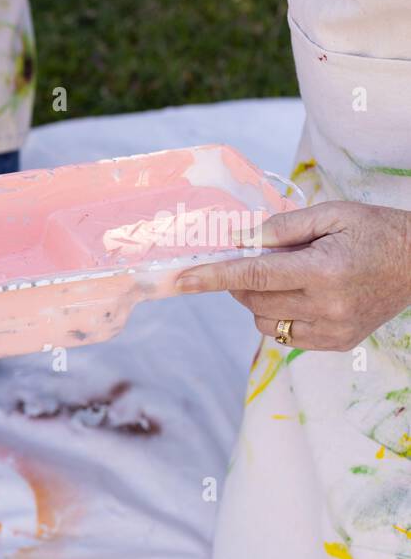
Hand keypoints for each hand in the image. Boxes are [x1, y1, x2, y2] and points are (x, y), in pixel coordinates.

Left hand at [176, 201, 410, 350]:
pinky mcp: (337, 344)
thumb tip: (238, 239)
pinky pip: (286, 335)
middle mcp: (326, 306)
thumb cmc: (377, 231)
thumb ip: (282, 228)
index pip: (253, 275)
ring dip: (259, 300)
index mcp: (324, 270)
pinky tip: (301, 295)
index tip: (181, 279)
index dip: (212, 277)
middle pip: (254, 299)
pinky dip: (280, 315)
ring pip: (265, 322)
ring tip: (286, 277)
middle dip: (240, 281)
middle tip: (254, 259)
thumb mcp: (332, 215)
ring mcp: (332, 330)